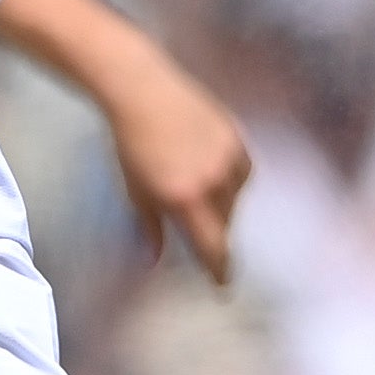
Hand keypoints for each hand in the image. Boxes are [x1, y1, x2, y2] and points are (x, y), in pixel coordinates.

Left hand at [98, 54, 253, 281]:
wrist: (141, 90)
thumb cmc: (130, 144)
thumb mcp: (135, 191)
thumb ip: (150, 227)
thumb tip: (154, 259)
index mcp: (184, 198)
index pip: (212, 245)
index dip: (219, 268)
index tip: (222, 284)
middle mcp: (211, 181)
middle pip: (225, 222)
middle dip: (214, 231)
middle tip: (201, 231)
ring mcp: (227, 157)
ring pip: (237, 197)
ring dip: (224, 205)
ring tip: (203, 196)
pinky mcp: (236, 136)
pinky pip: (243, 171)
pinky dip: (233, 179)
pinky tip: (215, 173)